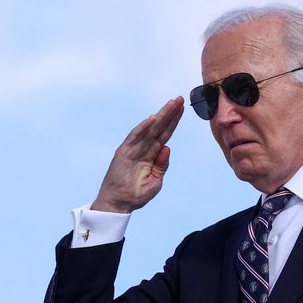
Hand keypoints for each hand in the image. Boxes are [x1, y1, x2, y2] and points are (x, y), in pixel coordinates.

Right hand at [91, 96, 183, 212]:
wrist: (119, 203)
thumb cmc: (136, 194)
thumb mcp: (155, 181)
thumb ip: (162, 165)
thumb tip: (167, 147)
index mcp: (152, 154)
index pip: (165, 134)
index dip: (174, 122)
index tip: (183, 109)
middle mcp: (143, 148)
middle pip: (159, 127)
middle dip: (170, 113)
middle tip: (180, 99)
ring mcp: (133, 148)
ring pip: (149, 129)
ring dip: (160, 116)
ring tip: (172, 104)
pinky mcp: (123, 152)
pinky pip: (134, 137)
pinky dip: (143, 127)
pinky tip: (153, 118)